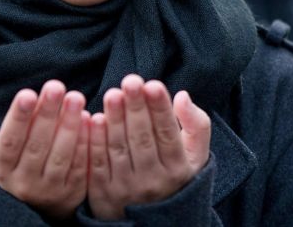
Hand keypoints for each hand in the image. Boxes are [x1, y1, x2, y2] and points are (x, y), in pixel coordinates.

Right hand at [0, 80, 90, 218]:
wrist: (32, 206)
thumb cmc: (7, 165)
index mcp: (1, 168)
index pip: (10, 141)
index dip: (19, 118)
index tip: (27, 93)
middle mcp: (24, 182)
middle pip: (37, 145)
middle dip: (47, 114)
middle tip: (56, 86)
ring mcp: (50, 189)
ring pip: (60, 155)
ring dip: (69, 125)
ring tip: (75, 97)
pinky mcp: (73, 191)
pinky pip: (80, 165)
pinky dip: (85, 142)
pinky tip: (89, 118)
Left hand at [87, 75, 210, 219]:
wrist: (153, 223)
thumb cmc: (175, 176)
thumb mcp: (195, 156)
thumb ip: (196, 125)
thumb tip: (182, 96)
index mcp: (177, 170)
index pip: (168, 134)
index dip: (160, 109)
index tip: (153, 84)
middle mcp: (153, 181)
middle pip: (142, 139)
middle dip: (136, 108)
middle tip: (131, 81)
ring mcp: (127, 189)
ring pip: (119, 149)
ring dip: (115, 119)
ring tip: (113, 93)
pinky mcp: (102, 194)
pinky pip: (98, 164)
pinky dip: (96, 141)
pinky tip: (95, 118)